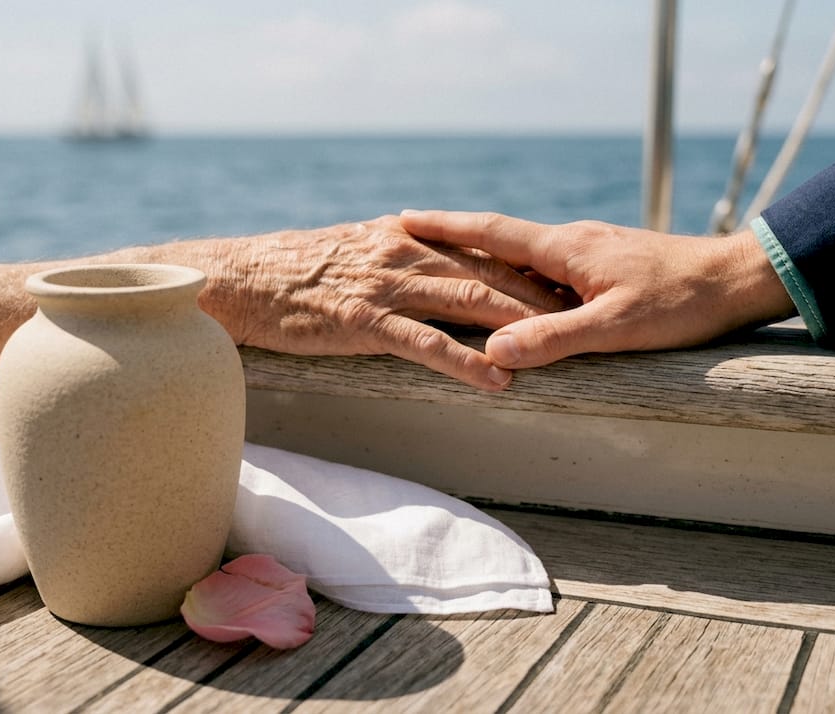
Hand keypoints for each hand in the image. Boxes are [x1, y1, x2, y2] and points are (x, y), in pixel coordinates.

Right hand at [196, 216, 569, 390]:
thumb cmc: (300, 271)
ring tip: (564, 344)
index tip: (573, 280)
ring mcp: (389, 287)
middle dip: (544, 293)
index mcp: (410, 238)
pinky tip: (499, 378)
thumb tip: (441, 265)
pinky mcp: (367, 321)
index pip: (485, 246)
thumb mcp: (358, 249)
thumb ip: (404, 255)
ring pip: (470, 301)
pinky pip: (427, 342)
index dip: (532, 263)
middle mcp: (408, 255)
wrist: (245, 278)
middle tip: (589, 313)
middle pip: (491, 271)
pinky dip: (467, 360)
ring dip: (520, 322)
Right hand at [399, 210, 794, 368]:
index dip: (445, 227)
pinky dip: (517, 273)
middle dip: (453, 238)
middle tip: (409, 238)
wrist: (738, 279)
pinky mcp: (607, 263)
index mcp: (566, 249)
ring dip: (484, 256)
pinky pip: (547, 266)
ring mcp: (591, 249)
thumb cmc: (682, 302)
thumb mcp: (617, 327)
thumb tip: (494, 351)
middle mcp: (572, 241)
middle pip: (499, 237)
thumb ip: (554, 338)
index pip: (491, 232)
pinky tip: (514, 291)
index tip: (404, 219)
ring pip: (523, 253)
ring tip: (447, 265)